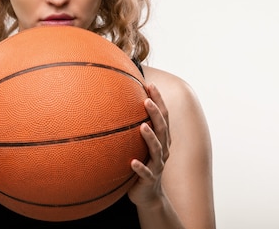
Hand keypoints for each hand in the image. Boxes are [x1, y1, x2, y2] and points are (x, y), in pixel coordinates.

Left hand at [127, 83, 170, 206]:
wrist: (147, 194)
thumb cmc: (141, 163)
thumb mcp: (139, 144)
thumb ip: (133, 127)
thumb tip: (114, 104)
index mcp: (162, 139)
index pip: (163, 116)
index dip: (159, 100)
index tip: (150, 84)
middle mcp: (163, 150)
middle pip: (162, 129)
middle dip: (156, 113)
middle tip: (147, 100)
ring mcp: (157, 165)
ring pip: (157, 149)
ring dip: (150, 137)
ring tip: (143, 126)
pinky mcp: (149, 179)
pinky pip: (145, 173)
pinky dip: (140, 167)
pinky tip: (131, 162)